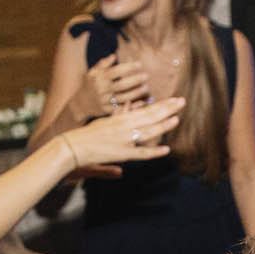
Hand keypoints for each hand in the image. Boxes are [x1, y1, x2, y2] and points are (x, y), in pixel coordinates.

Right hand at [61, 97, 183, 179]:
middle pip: (149, 116)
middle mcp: (124, 126)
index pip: (145, 110)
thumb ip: (118, 119)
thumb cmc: (86, 135)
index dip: (161, 105)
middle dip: (167, 108)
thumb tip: (129, 110)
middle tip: (182, 101)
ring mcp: (124, 140)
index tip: (173, 100)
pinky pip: (140, 153)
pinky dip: (153, 152)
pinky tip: (166, 150)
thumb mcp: (105, 123)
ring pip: (148, 131)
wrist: (72, 145)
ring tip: (177, 119)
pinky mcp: (121, 154)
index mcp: (120, 118)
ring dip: (163, 125)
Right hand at [74, 54, 149, 121]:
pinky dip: (132, 106)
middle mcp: (102, 89)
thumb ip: (103, 64)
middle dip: (135, 80)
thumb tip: (114, 55)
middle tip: (146, 76)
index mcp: (99, 78)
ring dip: (136, 93)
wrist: (79, 104)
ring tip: (146, 87)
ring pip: (123, 97)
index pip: (117, 71)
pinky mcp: (107, 111)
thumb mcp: (92, 72)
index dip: (129, 67)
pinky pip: (121, 108)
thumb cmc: (89, 85)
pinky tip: (142, 101)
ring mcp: (105, 101)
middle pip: (122, 85)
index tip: (140, 64)